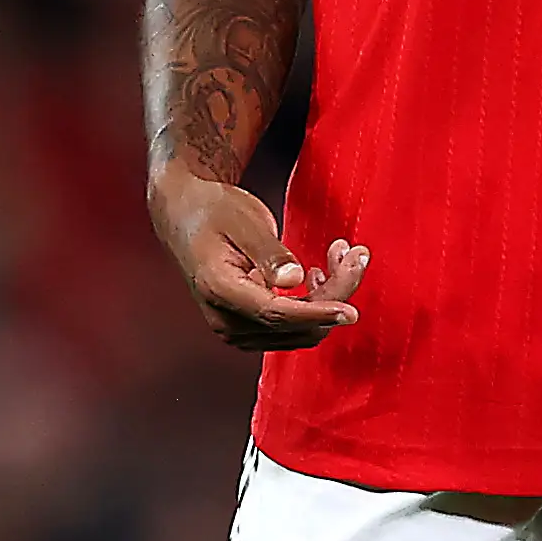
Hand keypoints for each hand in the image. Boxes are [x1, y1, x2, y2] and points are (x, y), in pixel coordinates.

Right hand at [151, 164, 364, 351]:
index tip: (352, 310)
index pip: (276, 314)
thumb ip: (269, 253)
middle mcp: (226, 318)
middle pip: (296, 324)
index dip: (318, 313)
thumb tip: (294, 281)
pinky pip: (293, 327)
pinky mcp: (248, 327)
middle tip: (356, 253)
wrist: (185, 214)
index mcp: (219, 289)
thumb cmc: (212, 210)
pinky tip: (319, 276)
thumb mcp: (243, 220)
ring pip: (301, 330)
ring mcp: (236, 328)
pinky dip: (315, 306)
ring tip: (340, 256)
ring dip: (330, 299)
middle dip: (335, 294)